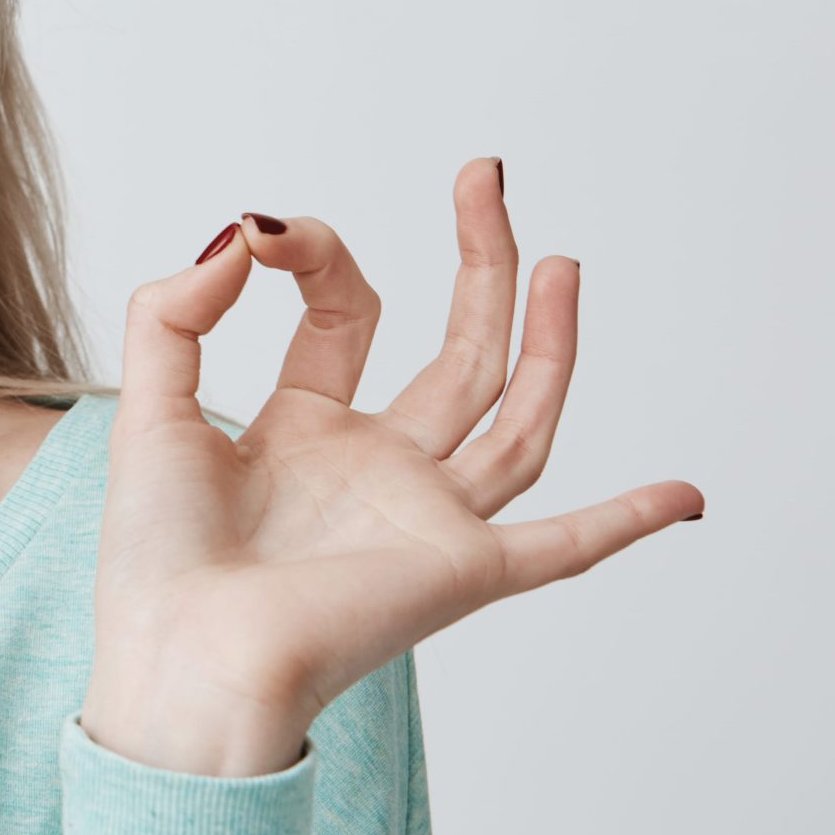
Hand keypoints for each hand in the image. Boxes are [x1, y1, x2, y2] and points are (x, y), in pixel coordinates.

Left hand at [79, 157, 702, 776]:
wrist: (184, 657)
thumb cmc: (155, 559)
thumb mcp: (148, 405)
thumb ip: (177, 311)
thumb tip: (241, 231)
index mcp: (303, 431)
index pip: (346, 317)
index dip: (318, 257)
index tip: (271, 231)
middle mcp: (376, 469)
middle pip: (457, 354)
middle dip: (478, 264)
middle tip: (487, 178)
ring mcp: (425, 517)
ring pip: (516, 421)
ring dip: (548, 344)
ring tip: (561, 261)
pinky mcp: (461, 570)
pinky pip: (563, 547)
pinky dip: (628, 523)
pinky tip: (686, 496)